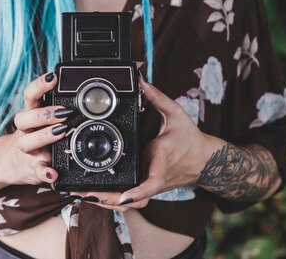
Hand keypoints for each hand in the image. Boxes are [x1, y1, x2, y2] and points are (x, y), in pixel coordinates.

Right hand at [3, 72, 72, 186]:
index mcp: (30, 114)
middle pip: (23, 118)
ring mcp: (27, 150)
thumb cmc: (33, 136)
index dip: (39, 85)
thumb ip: (55, 106)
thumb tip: (79, 90)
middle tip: (63, 112)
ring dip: (44, 136)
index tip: (53, 76)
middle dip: (43, 113)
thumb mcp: (41, 119)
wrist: (11, 164)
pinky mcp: (32, 169)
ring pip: (27, 142)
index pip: (29, 96)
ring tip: (61, 132)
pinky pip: (37, 171)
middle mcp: (24, 131)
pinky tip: (53, 173)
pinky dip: (45, 173)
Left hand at [71, 77, 213, 210]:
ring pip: (129, 203)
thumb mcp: (176, 113)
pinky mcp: (149, 189)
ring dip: (105, 202)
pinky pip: (130, 200)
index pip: (153, 180)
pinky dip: (111, 199)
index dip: (139, 190)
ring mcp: (152, 186)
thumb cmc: (190, 138)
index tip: (125, 196)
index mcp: (161, 158)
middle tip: (82, 193)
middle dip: (107, 198)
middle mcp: (155, 176)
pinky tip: (93, 195)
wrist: (205, 161)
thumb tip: (140, 81)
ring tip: (80, 194)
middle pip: (132, 198)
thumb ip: (156, 97)